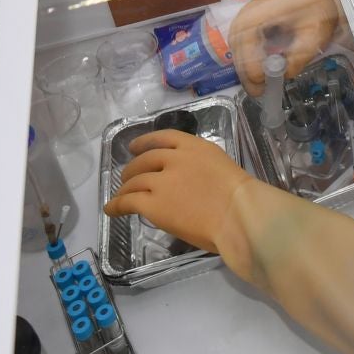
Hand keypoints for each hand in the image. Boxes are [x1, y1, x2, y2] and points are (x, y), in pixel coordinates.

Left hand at [104, 130, 250, 251]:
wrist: (238, 216)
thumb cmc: (241, 199)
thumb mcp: (221, 168)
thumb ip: (201, 168)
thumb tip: (189, 182)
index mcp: (195, 147)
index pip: (164, 137)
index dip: (145, 141)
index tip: (134, 146)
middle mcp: (175, 159)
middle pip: (144, 160)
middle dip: (132, 169)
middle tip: (128, 178)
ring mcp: (161, 181)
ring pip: (134, 182)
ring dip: (124, 189)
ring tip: (120, 196)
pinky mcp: (153, 204)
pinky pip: (128, 201)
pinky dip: (116, 205)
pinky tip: (111, 210)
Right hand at [228, 0, 343, 94]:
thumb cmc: (319, 11)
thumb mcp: (315, 34)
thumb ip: (301, 54)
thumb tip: (286, 74)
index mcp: (263, 9)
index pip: (246, 39)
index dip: (251, 63)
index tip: (263, 82)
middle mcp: (249, 9)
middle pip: (237, 44)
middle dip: (246, 70)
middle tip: (258, 91)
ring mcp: (248, 12)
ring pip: (237, 43)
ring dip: (245, 65)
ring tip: (258, 84)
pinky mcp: (251, 18)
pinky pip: (242, 40)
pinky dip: (248, 57)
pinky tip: (259, 69)